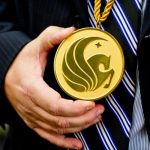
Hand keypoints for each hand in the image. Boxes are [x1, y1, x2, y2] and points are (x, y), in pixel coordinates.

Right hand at [4, 26, 103, 149]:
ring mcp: (32, 117)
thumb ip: (51, 37)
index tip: (92, 103)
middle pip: (60, 120)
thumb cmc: (22, 62)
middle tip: (100, 110)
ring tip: (95, 119)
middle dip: (83, 117)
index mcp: (32, 88)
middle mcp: (31, 107)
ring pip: (58, 129)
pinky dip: (64, 143)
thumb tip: (71, 31)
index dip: (75, 108)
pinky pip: (49, 137)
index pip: (55, 104)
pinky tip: (77, 144)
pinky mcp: (34, 121)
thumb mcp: (35, 46)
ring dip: (79, 126)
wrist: (7, 74)